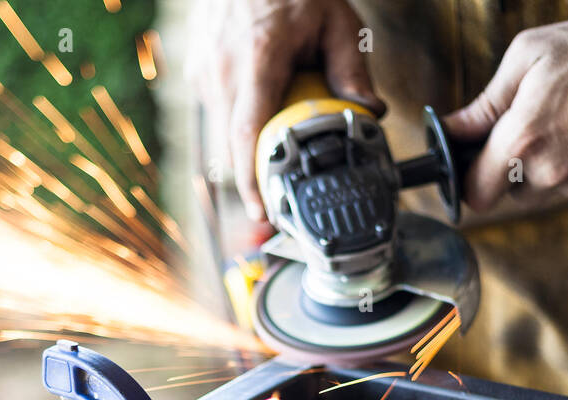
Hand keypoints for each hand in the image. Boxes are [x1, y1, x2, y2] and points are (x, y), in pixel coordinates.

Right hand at [187, 0, 384, 219]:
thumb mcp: (334, 20)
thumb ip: (352, 68)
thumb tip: (370, 113)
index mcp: (256, 57)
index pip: (246, 133)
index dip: (252, 181)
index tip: (263, 212)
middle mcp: (222, 69)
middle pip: (234, 146)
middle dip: (258, 172)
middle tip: (284, 187)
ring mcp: (204, 72)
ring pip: (226, 133)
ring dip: (252, 143)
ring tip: (281, 128)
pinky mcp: (197, 75)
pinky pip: (220, 115)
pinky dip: (242, 122)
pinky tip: (264, 105)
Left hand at [442, 13, 567, 211]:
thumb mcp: (531, 55)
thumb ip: (485, 102)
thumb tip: (449, 130)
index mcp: (521, 138)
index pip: (475, 191)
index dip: (471, 182)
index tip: (475, 172)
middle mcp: (550, 171)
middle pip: (514, 191)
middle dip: (518, 167)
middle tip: (545, 127)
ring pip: (551, 192)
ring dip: (556, 169)